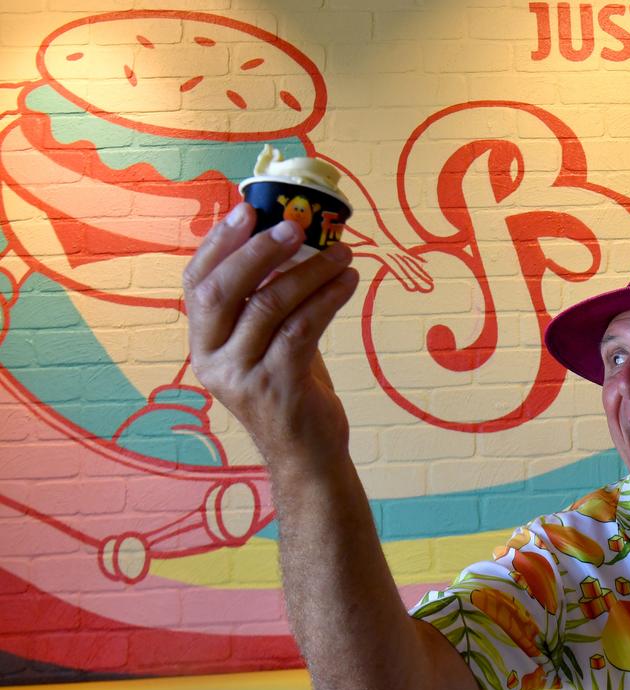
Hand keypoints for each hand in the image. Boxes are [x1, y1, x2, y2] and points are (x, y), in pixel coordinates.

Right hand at [182, 203, 358, 466]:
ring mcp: (241, 375)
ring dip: (310, 271)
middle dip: (260, 250)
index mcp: (203, 343)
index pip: (196, 282)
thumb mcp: (267, 343)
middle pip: (223, 289)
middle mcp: (211, 359)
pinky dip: (328, 298)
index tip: (247, 209)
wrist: (307, 455)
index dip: (219, 242)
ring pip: (268, 304)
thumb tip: (287, 239)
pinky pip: (302, 328)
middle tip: (296, 225)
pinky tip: (348, 281)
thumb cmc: (291, 390)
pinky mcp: (277, 386)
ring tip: (343, 254)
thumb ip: (264, 301)